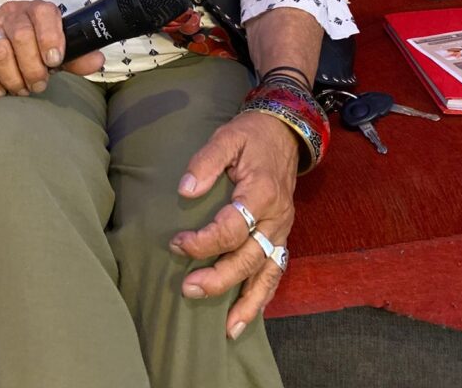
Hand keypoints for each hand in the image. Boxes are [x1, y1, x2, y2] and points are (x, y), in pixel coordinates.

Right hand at [0, 0, 103, 97]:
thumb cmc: (23, 41)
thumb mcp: (50, 45)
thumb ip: (74, 56)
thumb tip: (98, 60)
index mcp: (36, 10)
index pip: (44, 14)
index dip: (50, 38)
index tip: (54, 61)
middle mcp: (11, 13)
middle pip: (21, 36)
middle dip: (32, 68)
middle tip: (38, 84)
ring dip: (12, 77)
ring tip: (20, 88)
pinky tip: (0, 90)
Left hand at [168, 110, 298, 339]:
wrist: (284, 133)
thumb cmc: (251, 136)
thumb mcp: (227, 137)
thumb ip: (205, 161)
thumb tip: (184, 190)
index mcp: (261, 192)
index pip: (232, 227)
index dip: (204, 241)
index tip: (177, 244)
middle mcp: (277, 217)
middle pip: (249, 257)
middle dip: (219, 278)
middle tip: (188, 288)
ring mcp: (282, 230)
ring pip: (267, 272)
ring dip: (246, 301)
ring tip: (226, 328)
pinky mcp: (282, 236)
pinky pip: (276, 270)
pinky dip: (263, 296)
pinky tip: (247, 316)